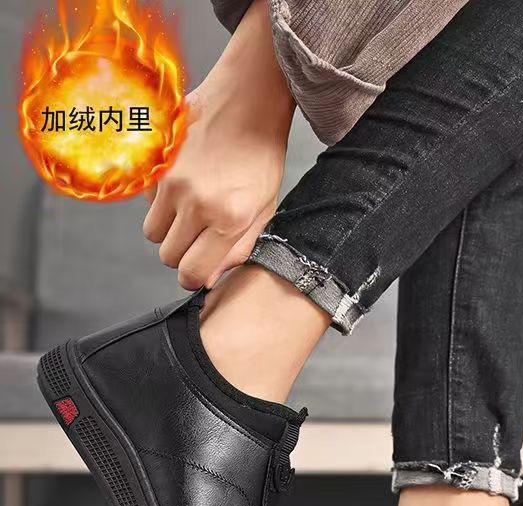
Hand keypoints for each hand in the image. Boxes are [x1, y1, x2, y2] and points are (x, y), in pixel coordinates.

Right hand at [142, 1, 294, 289]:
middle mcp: (196, 203)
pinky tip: (185, 182)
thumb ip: (238, 249)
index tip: (198, 271)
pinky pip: (147, 202)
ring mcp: (172, 181)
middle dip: (182, 253)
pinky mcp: (155, 163)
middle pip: (168, 256)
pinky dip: (162, 200)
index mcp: (229, 219)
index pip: (192, 273)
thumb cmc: (262, 156)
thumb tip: (210, 278)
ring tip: (192, 209)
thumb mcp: (264, 209)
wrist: (248, 100)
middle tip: (199, 237)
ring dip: (170, 229)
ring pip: (153, 232)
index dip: (194, 278)